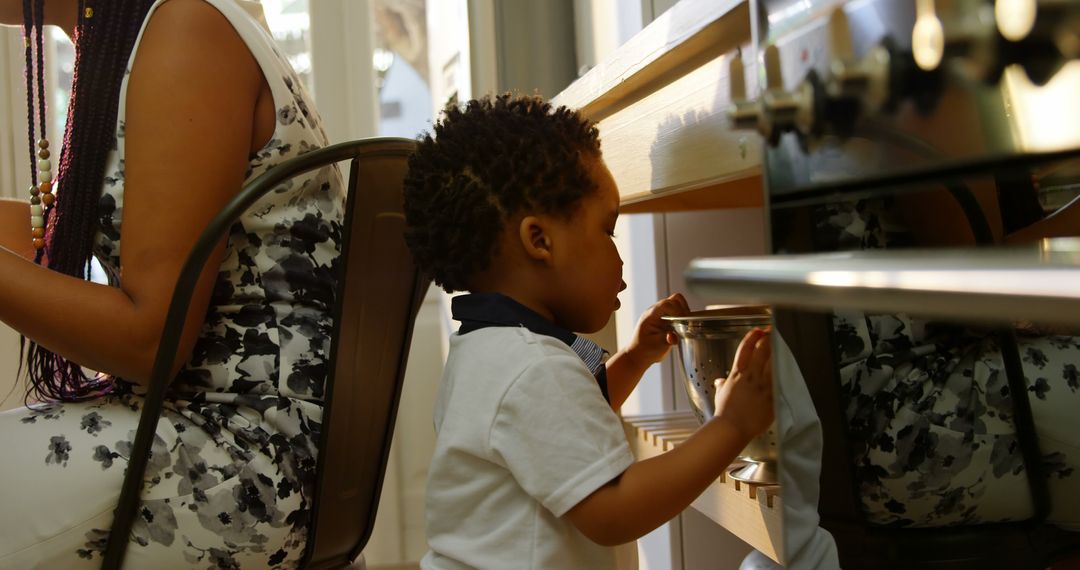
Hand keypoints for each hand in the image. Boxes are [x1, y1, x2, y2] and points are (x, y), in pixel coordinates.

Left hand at [624, 293, 689, 366]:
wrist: (639, 354)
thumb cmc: (646, 350)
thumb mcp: (657, 347)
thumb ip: (667, 341)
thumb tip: (673, 337)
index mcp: (650, 316)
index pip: (666, 304)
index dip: (678, 311)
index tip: (683, 322)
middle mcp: (654, 311)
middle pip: (674, 300)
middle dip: (683, 310)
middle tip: (686, 323)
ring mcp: (659, 312)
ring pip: (676, 302)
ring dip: (683, 312)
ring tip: (684, 324)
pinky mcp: (664, 316)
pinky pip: (676, 309)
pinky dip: (682, 315)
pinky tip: (681, 326)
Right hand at [712, 328, 774, 443]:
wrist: (733, 427)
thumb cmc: (725, 413)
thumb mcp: (720, 394)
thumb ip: (722, 385)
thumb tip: (720, 382)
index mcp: (737, 374)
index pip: (745, 349)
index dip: (752, 337)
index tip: (758, 331)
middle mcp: (751, 376)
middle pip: (762, 350)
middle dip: (768, 339)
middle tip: (773, 333)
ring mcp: (763, 385)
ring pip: (773, 362)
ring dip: (778, 351)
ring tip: (781, 345)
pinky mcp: (772, 396)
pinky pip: (781, 380)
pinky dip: (784, 371)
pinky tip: (789, 365)